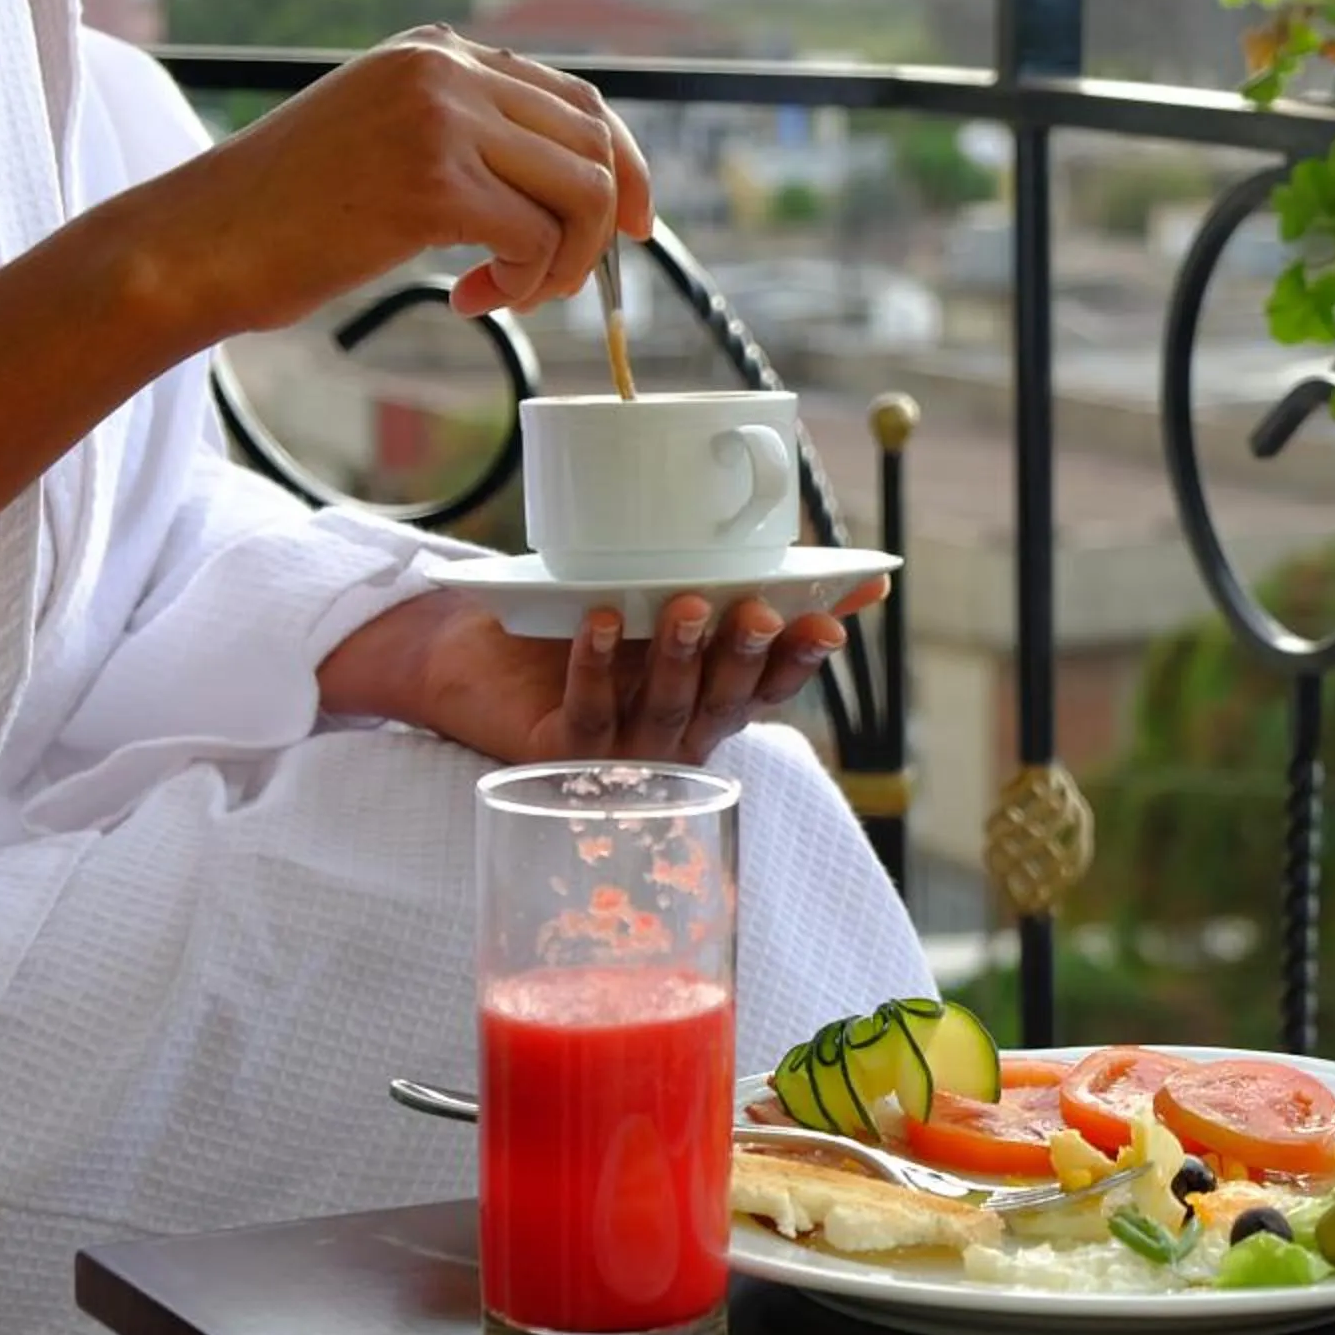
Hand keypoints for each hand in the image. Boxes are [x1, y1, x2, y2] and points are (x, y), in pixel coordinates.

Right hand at [136, 25, 654, 348]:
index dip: (625, 167)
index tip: (636, 226)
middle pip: (596, 145)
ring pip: (583, 193)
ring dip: (563, 262)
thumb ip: (473, 136)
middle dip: (598, 228)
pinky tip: (477, 299)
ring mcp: (439, 118)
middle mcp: (444, 68)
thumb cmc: (289, 211)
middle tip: (551, 282)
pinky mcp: (433, 182)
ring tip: (510, 293)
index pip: (580, 97)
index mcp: (437, 51)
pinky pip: (538, 238)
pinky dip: (526, 283)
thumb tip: (587, 181)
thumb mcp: (390, 139)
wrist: (198, 241)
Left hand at [319, 580, 889, 766]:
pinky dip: (595, 666)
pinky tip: (601, 622)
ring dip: (677, 659)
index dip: (801, 660)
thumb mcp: (665, 602)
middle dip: (744, 658)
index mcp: (709, 703)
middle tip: (756, 610)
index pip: (771, 688)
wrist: (474, 659)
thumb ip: (737, 590)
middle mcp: (676, 735)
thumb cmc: (583, 627)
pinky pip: (587, 712)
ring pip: (664, 711)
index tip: (827, 624)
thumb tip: (860, 578)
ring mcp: (622, 753)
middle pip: (724, 703)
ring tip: (684, 605)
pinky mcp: (562, 756)